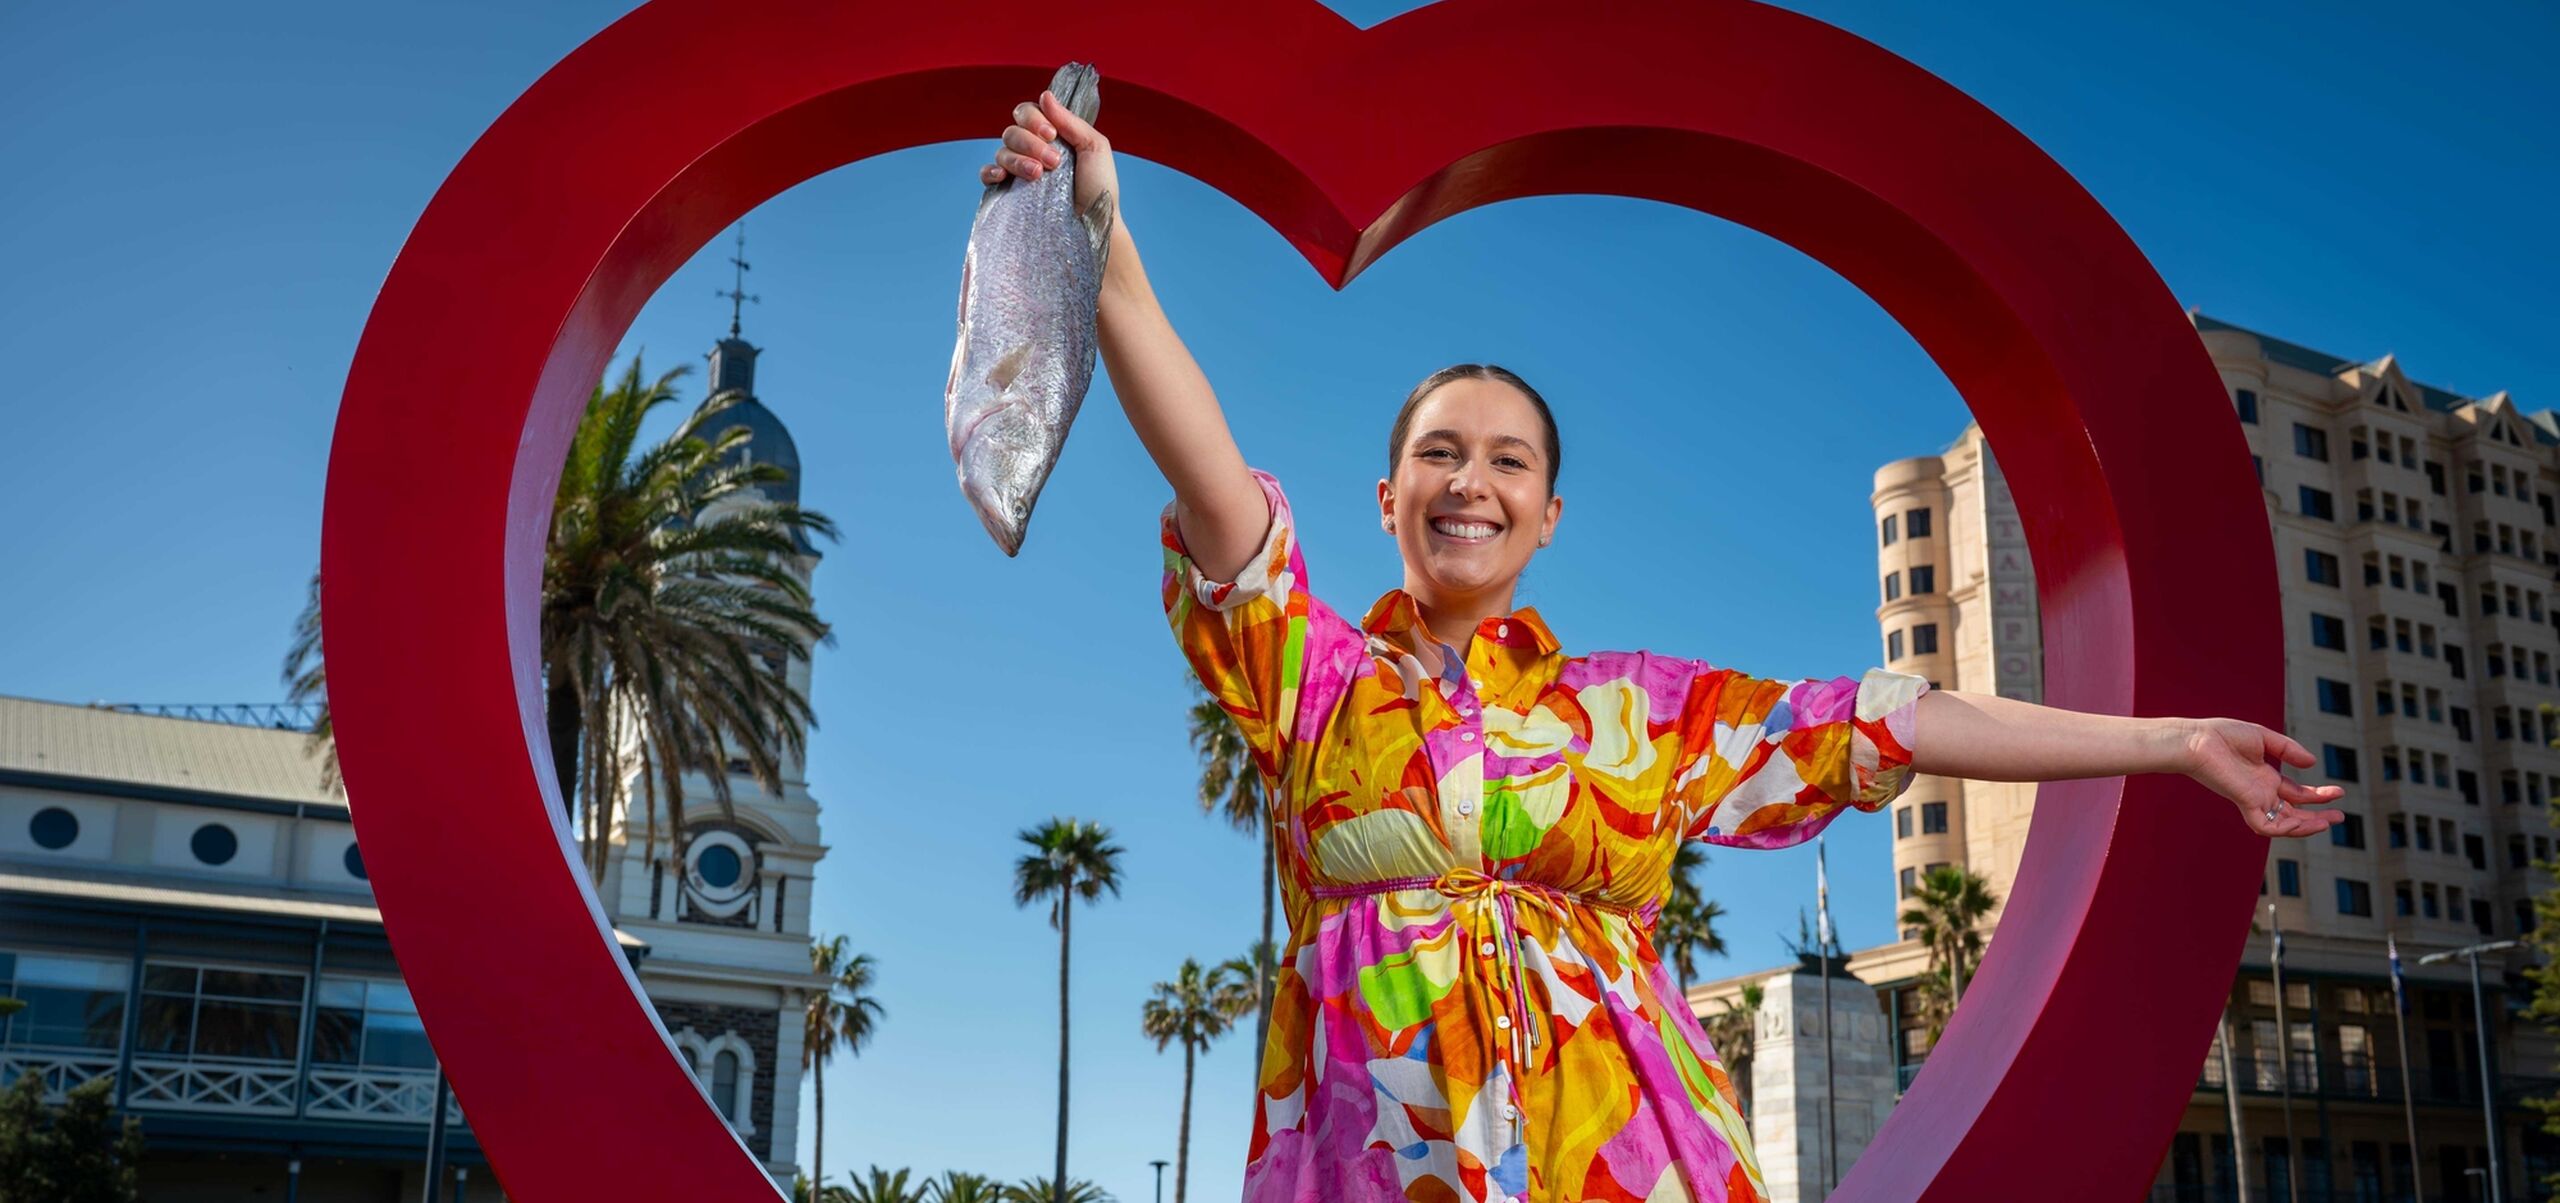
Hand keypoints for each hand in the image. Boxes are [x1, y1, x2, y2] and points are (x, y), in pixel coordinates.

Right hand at [978, 89, 1118, 217]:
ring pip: (1002, 151)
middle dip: (1030, 142)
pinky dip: (990, 171)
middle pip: (1012, 131)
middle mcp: (1032, 150)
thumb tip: (1045, 95)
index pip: (1027, 113)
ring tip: (1038, 175)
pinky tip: (1002, 176)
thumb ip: (1070, 121)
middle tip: (1053, 161)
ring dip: (1018, 159)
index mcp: (1051, 136)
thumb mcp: (1094, 147)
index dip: (1034, 119)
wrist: (1094, 223)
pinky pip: (987, 174)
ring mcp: (1019, 171)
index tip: (1051, 135)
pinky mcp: (1010, 192)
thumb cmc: (1100, 187)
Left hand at [2178, 717, 2346, 837]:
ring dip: (2307, 826)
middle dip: (2317, 816)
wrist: (2198, 739)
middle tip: (2340, 817)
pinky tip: (2304, 824)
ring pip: (2283, 824)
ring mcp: (2254, 800)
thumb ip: (2288, 750)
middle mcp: (2261, 793)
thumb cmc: (2223, 735)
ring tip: (2328, 822)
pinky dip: (2285, 829)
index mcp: (2265, 779)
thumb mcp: (2264, 738)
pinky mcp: (2245, 803)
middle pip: (2294, 813)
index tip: (2338, 792)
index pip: (2296, 794)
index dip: (2318, 796)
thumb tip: (2312, 763)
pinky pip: (2266, 826)